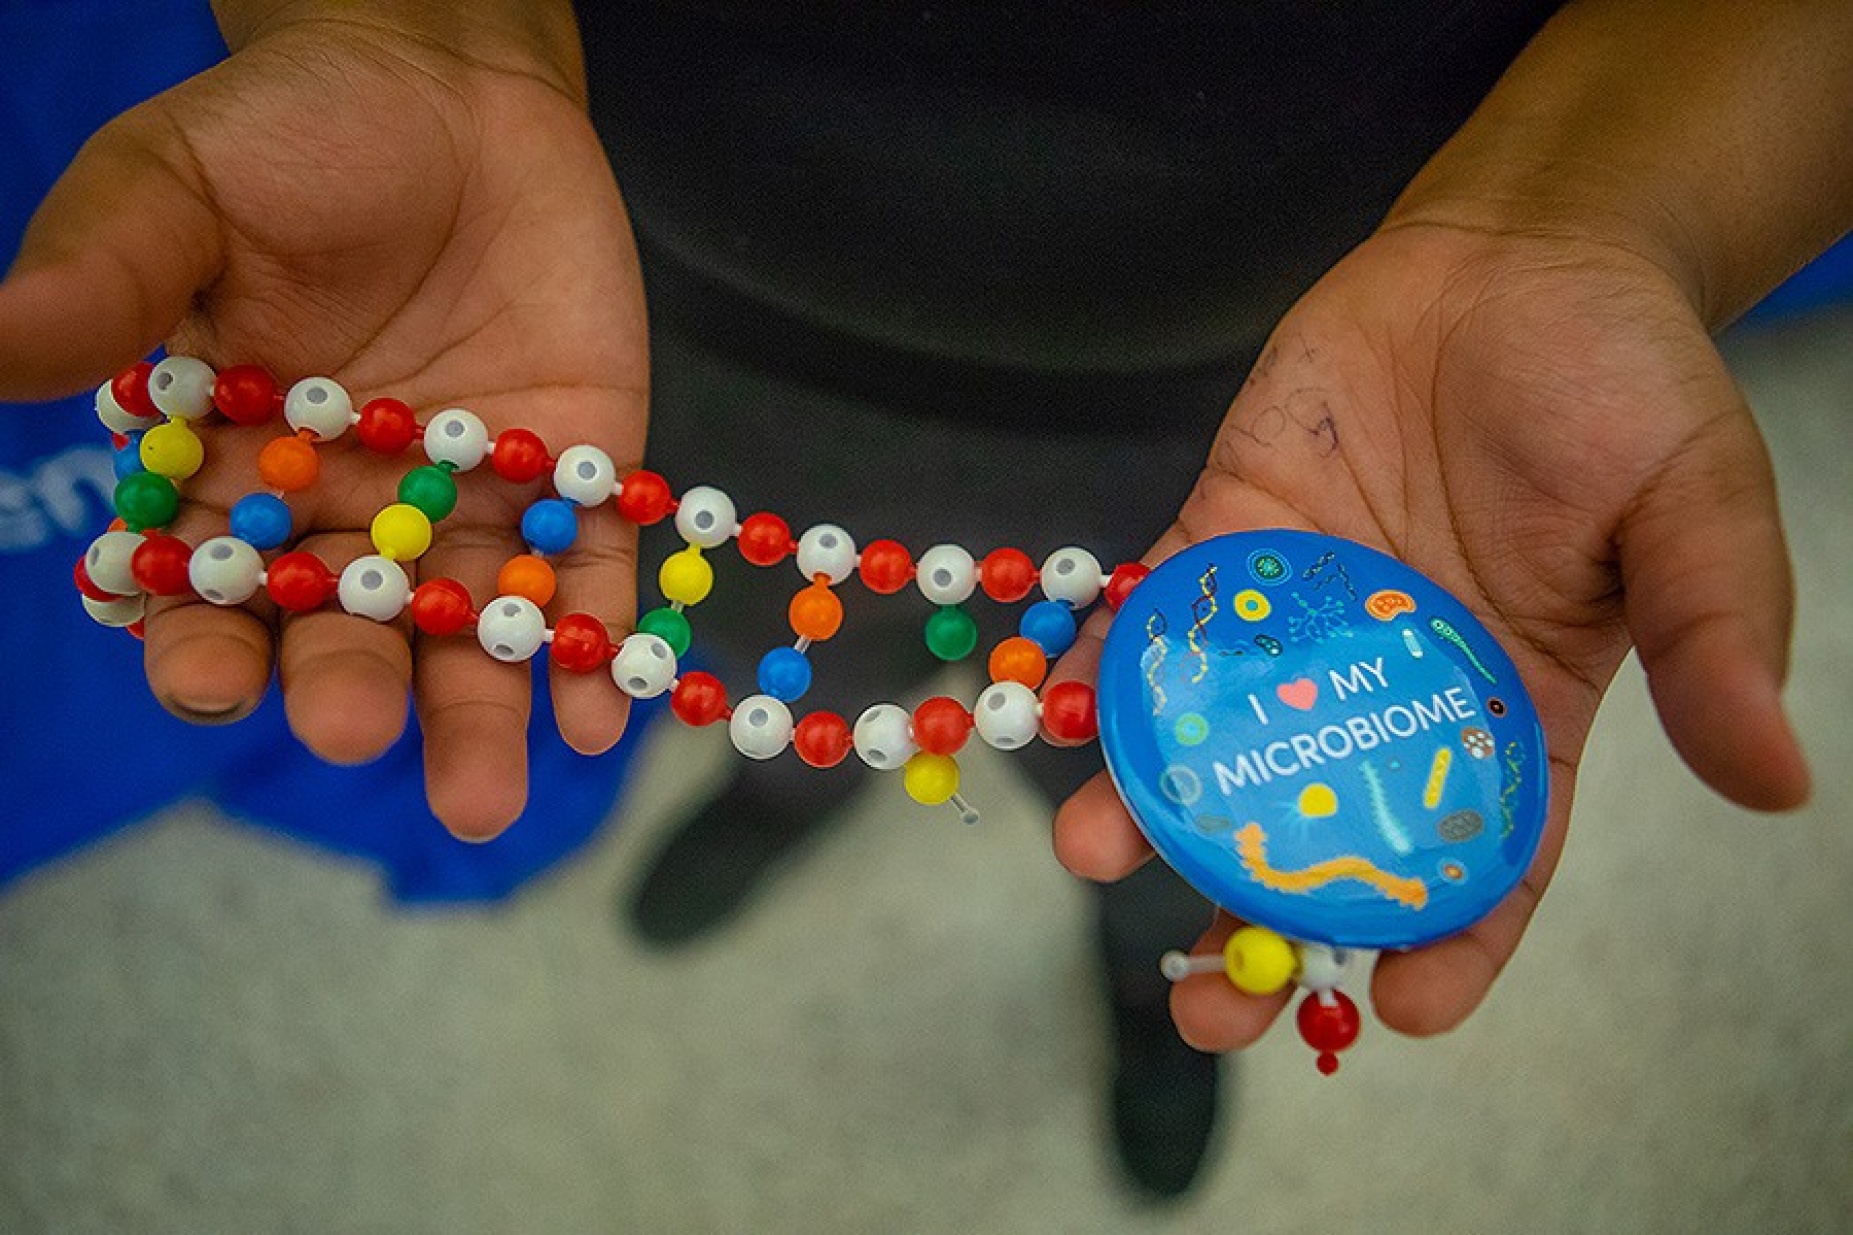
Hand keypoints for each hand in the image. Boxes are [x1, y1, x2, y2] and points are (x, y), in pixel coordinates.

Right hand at [0, 14, 649, 837]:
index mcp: (228, 473)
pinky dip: (601, 644)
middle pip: (338, 634)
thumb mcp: (178, 186)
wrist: (454, 88)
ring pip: (465, 636)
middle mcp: (345, 517)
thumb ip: (106, 278)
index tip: (206, 679)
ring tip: (485, 797)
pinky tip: (603, 715)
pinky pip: (589, 579)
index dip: (200, 642)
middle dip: (345, 690)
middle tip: (352, 732)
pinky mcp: (575, 480)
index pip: (203, 590)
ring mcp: (464, 508)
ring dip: (478, 718)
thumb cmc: (295, 132)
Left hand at [1050, 222, 1812, 1044]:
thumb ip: (1714, 637)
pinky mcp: (1228, 545)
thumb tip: (1775, 783)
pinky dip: (1109, 670)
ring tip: (1096, 850)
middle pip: (1321, 836)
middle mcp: (1395, 690)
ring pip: (1219, 744)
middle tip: (1203, 997)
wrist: (1515, 255)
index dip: (1448, 942)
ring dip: (1152, 806)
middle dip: (1258, 920)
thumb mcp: (1695, 505)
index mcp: (1518, 710)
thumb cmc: (1623, 378)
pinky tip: (1064, 715)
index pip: (1483, 858)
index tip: (1400, 1010)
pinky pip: (1158, 621)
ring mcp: (1302, 625)